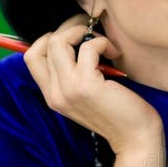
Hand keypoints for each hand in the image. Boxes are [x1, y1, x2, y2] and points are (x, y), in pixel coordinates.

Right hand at [24, 16, 162, 153]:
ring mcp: (69, 89)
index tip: (75, 37)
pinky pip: (88, 47)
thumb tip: (75, 38)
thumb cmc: (118, 113)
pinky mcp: (87, 86)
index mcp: (53, 95)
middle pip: (42, 44)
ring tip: (102, 42)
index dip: (51, 38)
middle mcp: (55, 93)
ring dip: (82, 31)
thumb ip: (74, 74)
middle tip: (90, 29)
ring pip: (57, 41)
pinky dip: (102, 43)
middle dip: (67, 27)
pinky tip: (115, 53)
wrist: (136, 139)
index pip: (31, 56)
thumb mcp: (88, 94)